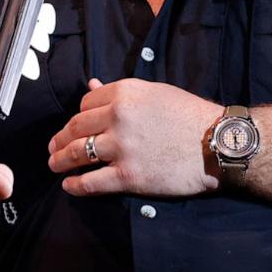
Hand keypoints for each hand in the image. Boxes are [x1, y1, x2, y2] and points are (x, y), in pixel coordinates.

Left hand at [46, 78, 222, 196]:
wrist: (217, 144)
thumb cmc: (190, 116)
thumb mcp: (155, 93)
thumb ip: (120, 92)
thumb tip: (92, 86)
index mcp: (126, 93)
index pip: (86, 104)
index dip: (78, 116)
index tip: (77, 126)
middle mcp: (119, 117)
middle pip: (75, 128)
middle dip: (60, 138)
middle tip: (54, 146)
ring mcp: (122, 148)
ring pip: (77, 154)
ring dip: (60, 161)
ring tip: (55, 164)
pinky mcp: (128, 176)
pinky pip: (91, 182)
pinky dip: (75, 185)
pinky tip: (69, 185)